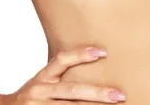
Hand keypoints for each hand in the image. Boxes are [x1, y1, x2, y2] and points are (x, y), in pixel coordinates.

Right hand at [0, 45, 125, 102]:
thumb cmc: (29, 98)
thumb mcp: (40, 83)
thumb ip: (58, 77)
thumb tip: (91, 64)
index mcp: (42, 78)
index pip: (62, 60)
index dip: (81, 54)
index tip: (102, 52)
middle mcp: (39, 91)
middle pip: (72, 90)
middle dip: (98, 93)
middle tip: (119, 95)